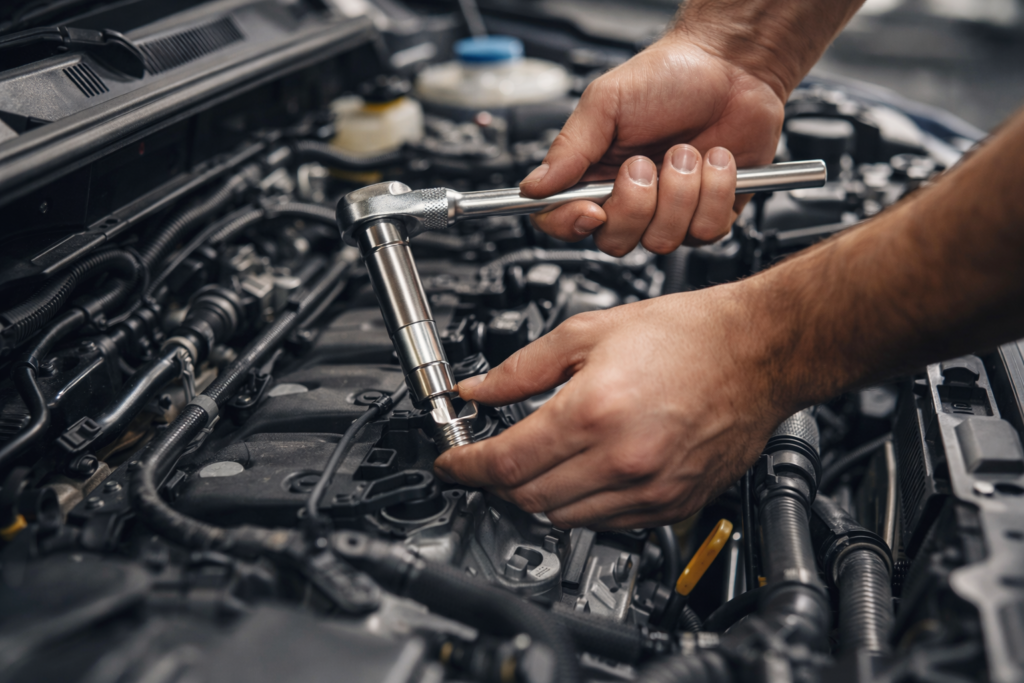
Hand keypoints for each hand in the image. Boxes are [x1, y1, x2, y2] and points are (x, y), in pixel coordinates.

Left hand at [434, 285, 791, 529]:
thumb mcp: (589, 332)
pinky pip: (606, 523)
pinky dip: (581, 506)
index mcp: (593, 411)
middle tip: (487, 461)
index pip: (503, 463)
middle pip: (527, 498)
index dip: (464, 467)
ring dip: (536, 497)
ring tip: (536, 464)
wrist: (757, 352)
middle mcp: (621, 459)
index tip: (451, 464)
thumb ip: (522, 367)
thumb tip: (478, 389)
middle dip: (495, 483)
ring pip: (563, 518)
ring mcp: (649, 489)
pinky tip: (582, 474)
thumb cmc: (686, 336)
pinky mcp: (671, 504)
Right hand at [521, 31, 785, 256]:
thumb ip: (569, 148)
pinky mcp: (710, 215)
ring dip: (680, 192)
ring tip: (687, 152)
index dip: (571, 224)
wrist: (732, 67)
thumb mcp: (606, 102)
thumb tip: (532, 187)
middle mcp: (629, 200)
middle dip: (637, 204)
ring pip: (662, 241)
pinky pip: (706, 231)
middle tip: (647, 162)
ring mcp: (670, 212)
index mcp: (594, 174)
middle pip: (614, 241)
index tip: (593, 208)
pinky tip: (716, 159)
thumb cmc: (669, 77)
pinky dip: (715, 191)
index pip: (561, 221)